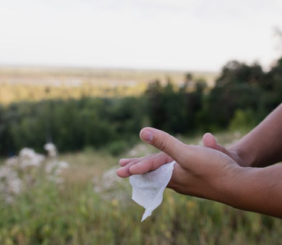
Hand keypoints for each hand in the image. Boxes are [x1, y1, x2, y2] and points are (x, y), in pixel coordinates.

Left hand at [117, 132, 246, 178]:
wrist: (239, 184)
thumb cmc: (213, 169)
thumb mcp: (186, 153)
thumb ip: (164, 143)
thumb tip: (142, 132)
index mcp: (171, 176)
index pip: (148, 170)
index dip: (135, 167)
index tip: (121, 169)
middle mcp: (177, 182)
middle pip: (154, 175)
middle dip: (140, 170)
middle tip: (127, 170)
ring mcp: (188, 182)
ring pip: (166, 175)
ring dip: (154, 170)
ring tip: (148, 169)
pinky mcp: (199, 179)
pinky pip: (178, 175)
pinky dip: (170, 171)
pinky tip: (174, 171)